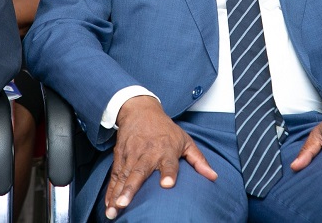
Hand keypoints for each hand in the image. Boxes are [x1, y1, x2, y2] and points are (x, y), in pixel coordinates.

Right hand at [104, 96, 215, 219]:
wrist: (140, 110)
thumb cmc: (165, 129)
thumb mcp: (185, 140)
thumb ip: (198, 160)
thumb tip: (213, 176)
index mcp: (166, 149)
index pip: (169, 163)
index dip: (169, 173)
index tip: (167, 185)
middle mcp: (148, 152)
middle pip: (139, 171)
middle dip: (131, 188)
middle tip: (124, 203)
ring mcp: (132, 154)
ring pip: (124, 176)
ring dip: (117, 193)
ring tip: (112, 210)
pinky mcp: (120, 156)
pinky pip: (115, 175)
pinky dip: (110, 190)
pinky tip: (108, 203)